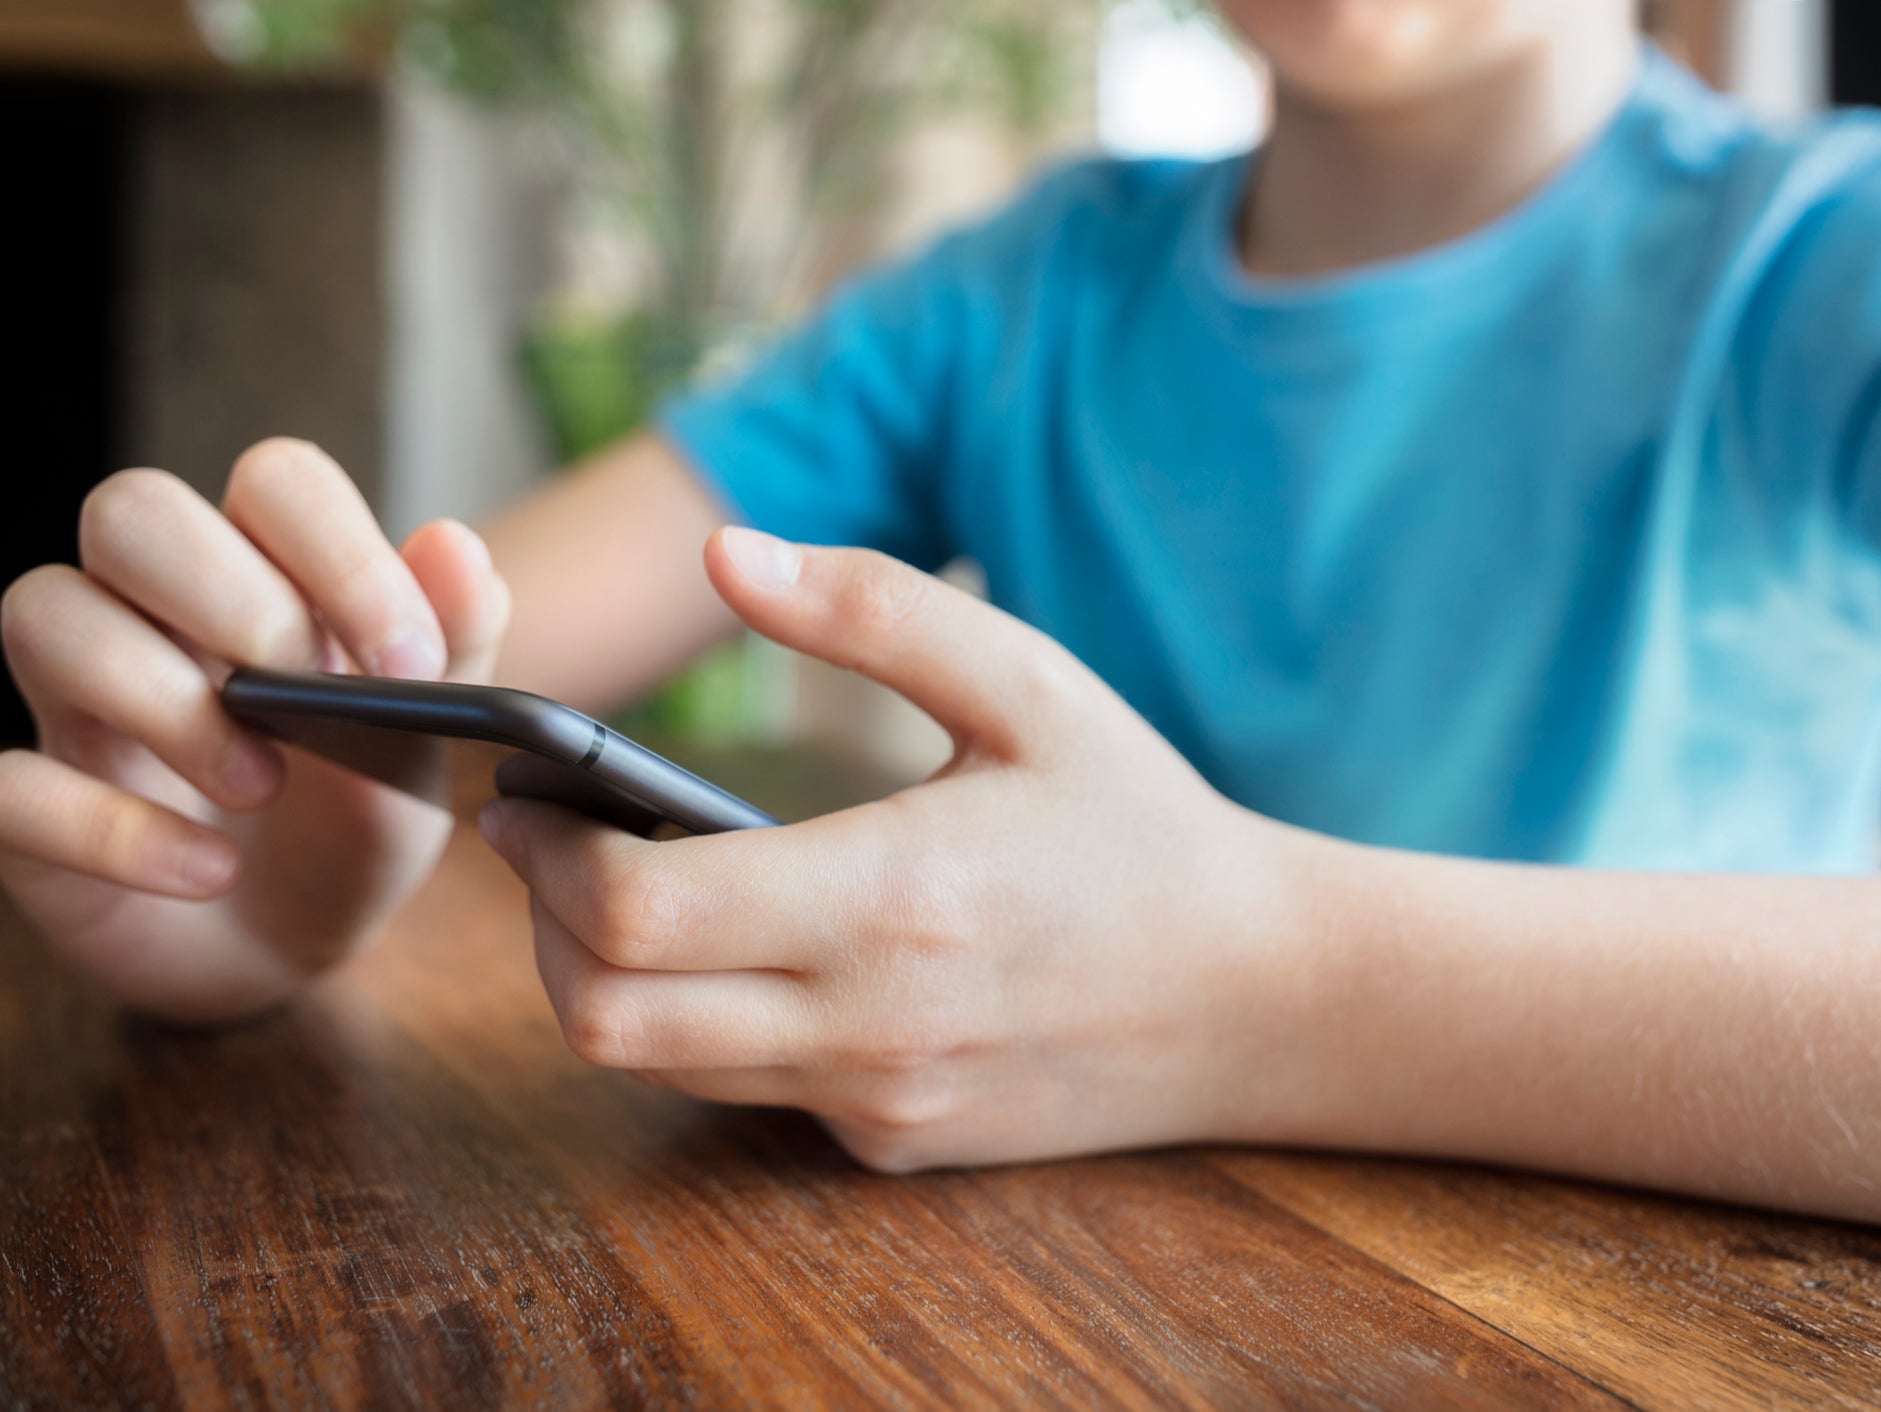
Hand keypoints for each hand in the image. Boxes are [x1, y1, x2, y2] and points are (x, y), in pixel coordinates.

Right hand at [0, 441, 509, 1021]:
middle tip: (313, 697)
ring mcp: (77, 701)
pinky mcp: (27, 804)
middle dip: (235, 597)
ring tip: (260, 785)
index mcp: (263, 571)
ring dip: (167, 702)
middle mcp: (154, 612)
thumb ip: (454, 643)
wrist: (303, 944)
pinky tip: (206, 873)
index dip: (339, 549)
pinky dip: (111, 831)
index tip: (408, 660)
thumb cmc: (355, 814)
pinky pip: (8, 783)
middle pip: (133, 511)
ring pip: (47, 613)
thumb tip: (453, 545)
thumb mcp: (427, 741)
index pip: (275, 481)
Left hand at [481, 527, 1331, 1170]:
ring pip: (658, 1067)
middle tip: (548, 845)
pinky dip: (706, 1026)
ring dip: (607, 981)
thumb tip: (729, 554)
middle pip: (606, 1018)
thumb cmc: (1140, 822)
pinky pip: (748, 1093)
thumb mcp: (1029, 683)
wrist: (1260, 994)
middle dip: (542, 929)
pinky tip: (754, 952)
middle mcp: (868, 1022)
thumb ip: (872, 609)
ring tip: (631, 886)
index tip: (524, 794)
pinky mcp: (895, 1142)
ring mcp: (879, 1100)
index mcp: (890, 895)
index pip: (636, 911)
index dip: (547, 854)